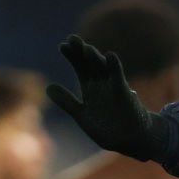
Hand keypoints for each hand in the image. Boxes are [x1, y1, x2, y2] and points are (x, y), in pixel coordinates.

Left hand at [47, 36, 169, 160]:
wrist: (130, 139)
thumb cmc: (106, 128)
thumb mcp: (82, 115)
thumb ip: (67, 102)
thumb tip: (47, 88)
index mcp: (91, 87)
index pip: (80, 66)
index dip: (72, 56)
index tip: (62, 46)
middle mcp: (102, 84)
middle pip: (90, 63)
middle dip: (81, 51)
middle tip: (72, 39)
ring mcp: (113, 87)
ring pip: (103, 68)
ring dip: (95, 58)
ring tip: (86, 48)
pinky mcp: (124, 94)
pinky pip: (118, 79)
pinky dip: (114, 68)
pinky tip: (110, 56)